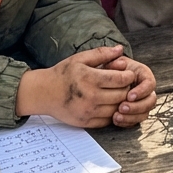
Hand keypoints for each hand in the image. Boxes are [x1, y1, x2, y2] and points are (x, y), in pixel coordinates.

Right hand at [16, 45, 156, 127]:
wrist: (44, 93)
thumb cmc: (63, 73)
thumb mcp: (81, 58)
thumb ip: (102, 54)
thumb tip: (120, 49)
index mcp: (90, 78)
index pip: (120, 80)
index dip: (128, 76)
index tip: (127, 73)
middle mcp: (90, 97)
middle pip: (121, 95)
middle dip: (126, 88)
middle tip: (124, 84)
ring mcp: (88, 112)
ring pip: (116, 109)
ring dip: (120, 101)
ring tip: (116, 93)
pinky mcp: (85, 122)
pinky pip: (107, 120)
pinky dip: (111, 113)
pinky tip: (108, 104)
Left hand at [112, 60, 156, 127]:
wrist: (105, 78)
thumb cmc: (111, 69)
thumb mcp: (112, 62)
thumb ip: (116, 62)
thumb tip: (122, 63)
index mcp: (144, 75)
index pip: (150, 84)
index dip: (142, 91)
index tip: (129, 95)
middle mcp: (146, 90)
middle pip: (150, 101)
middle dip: (137, 107)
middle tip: (122, 107)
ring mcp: (141, 103)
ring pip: (144, 114)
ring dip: (132, 117)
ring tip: (116, 116)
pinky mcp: (134, 113)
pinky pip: (135, 121)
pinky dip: (126, 122)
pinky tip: (116, 120)